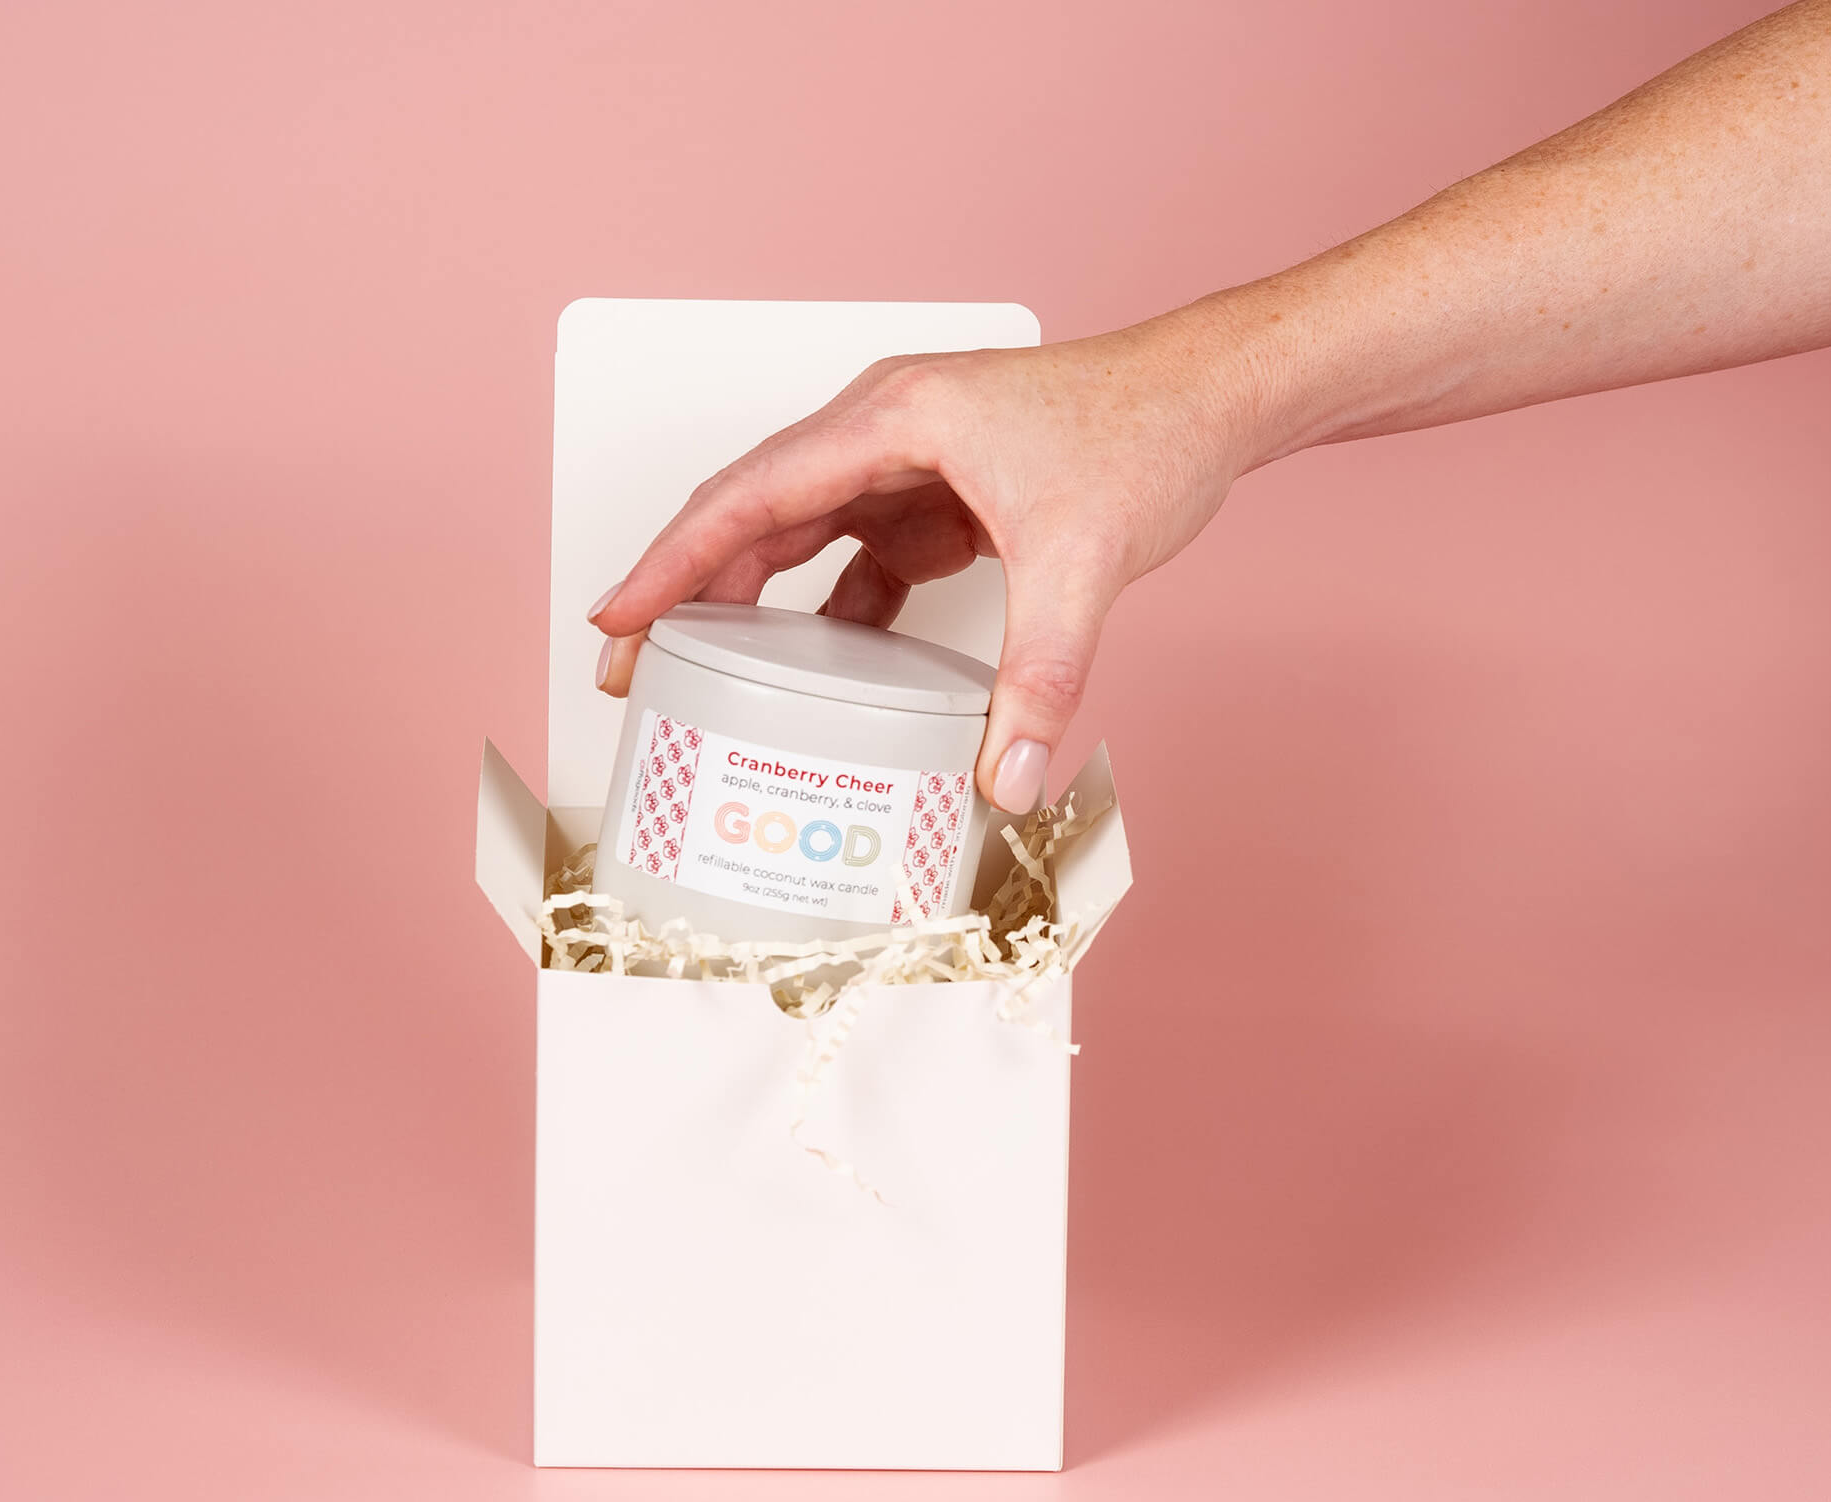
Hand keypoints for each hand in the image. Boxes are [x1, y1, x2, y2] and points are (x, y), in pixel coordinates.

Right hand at [585, 309, 1269, 812]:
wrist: (1213, 397)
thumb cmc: (1146, 429)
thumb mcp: (1085, 562)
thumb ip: (1040, 677)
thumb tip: (1005, 775)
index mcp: (893, 418)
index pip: (751, 492)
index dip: (674, 557)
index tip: (618, 616)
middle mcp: (885, 431)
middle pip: (752, 512)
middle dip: (684, 588)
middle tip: (628, 667)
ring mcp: (907, 465)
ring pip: (795, 534)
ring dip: (744, 600)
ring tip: (693, 672)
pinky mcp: (937, 499)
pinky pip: (854, 558)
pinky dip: (823, 613)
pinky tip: (811, 670)